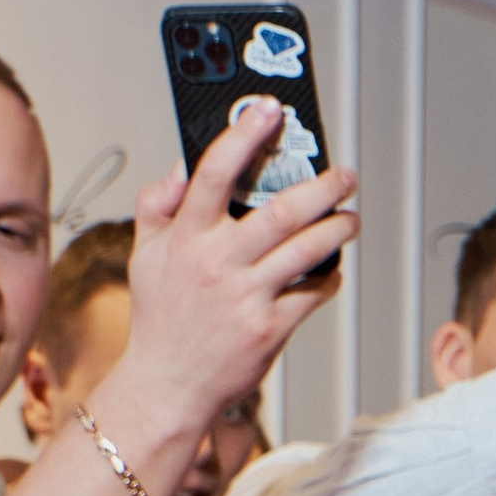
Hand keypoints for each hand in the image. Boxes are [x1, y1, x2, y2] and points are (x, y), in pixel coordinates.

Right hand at [107, 106, 357, 433]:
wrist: (168, 385)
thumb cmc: (161, 317)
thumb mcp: (145, 254)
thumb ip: (158, 205)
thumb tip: (181, 167)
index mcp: (186, 237)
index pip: (215, 172)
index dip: (244, 136)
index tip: (269, 110)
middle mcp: (218, 262)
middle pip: (279, 211)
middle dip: (322, 187)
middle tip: (345, 174)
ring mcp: (247, 297)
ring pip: (306, 250)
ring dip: (337, 229)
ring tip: (350, 218)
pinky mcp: (270, 329)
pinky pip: (312, 294)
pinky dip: (329, 277)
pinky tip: (334, 268)